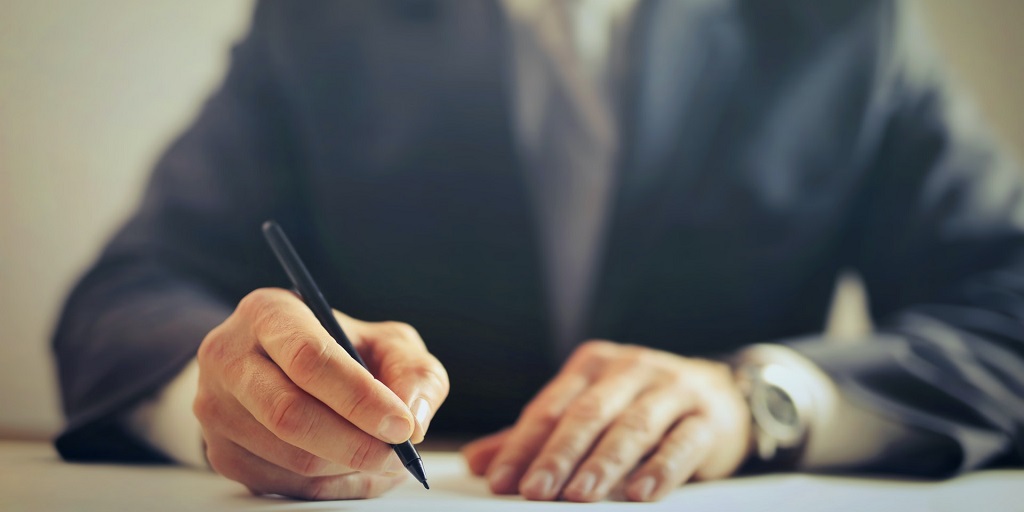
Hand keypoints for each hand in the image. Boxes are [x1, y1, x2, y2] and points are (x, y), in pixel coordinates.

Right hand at [194, 288, 448, 498]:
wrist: (281, 368)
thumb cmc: (343, 351)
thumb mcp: (386, 342)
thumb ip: (413, 372)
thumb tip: (414, 420)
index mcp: (269, 313)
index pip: (308, 358)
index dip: (359, 398)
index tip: (402, 426)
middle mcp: (229, 356)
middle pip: (290, 414)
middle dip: (355, 444)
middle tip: (399, 455)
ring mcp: (217, 408)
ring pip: (290, 458)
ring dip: (349, 469)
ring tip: (384, 459)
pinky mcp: (222, 453)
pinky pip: (284, 485)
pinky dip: (332, 486)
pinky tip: (354, 468)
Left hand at [462, 340, 750, 501]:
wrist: (722, 393)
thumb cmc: (640, 405)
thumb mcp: (589, 410)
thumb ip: (537, 436)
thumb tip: (478, 462)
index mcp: (593, 365)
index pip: (550, 407)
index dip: (523, 445)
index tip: (501, 480)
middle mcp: (630, 369)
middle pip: (587, 415)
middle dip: (558, 455)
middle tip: (533, 492)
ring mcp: (671, 389)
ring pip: (632, 427)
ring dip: (603, 464)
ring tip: (579, 496)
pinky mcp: (706, 417)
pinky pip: (681, 443)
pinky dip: (659, 470)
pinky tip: (638, 494)